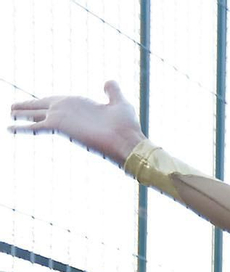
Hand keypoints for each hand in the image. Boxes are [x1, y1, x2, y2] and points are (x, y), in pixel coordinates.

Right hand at [10, 81, 144, 163]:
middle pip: (41, 107)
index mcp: (77, 105)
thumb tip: (108, 81)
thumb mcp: (119, 102)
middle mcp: (67, 112)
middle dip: (27, 107)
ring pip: (35, 115)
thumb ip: (112, 91)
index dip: (43, 102)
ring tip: (9, 114)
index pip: (55, 102)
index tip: (35, 101)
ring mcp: (62, 120)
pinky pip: (36, 126)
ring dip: (21, 114)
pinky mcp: (60, 127)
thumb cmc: (126, 125)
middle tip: (12, 108)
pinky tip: (9, 128)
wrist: (128, 141)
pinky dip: (22, 128)